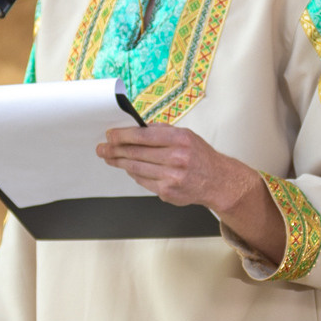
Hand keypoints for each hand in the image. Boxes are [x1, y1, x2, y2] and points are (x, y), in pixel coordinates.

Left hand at [95, 122, 283, 264]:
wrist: (217, 181)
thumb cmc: (200, 156)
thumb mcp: (186, 135)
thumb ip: (162, 131)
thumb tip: (136, 128)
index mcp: (180, 139)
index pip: (143, 136)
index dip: (122, 136)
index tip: (110, 135)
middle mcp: (176, 158)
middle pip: (136, 153)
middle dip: (115, 150)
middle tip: (103, 149)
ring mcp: (171, 177)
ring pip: (136, 168)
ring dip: (120, 163)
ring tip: (109, 158)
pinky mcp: (167, 192)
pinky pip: (143, 181)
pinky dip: (134, 174)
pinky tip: (128, 169)